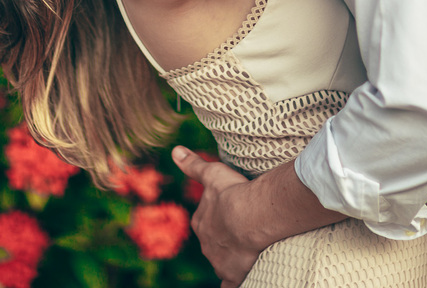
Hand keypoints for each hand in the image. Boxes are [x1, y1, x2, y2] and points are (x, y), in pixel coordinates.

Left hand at [173, 146, 261, 287]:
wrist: (251, 217)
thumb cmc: (233, 193)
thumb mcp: (212, 173)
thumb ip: (193, 164)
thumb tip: (175, 151)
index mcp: (200, 222)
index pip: (206, 220)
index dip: (218, 216)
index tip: (230, 212)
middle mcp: (206, 244)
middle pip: (214, 241)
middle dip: (224, 237)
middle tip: (241, 230)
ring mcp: (218, 260)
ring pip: (222, 260)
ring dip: (230, 257)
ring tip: (245, 251)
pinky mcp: (232, 274)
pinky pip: (230, 284)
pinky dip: (231, 284)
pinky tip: (235, 283)